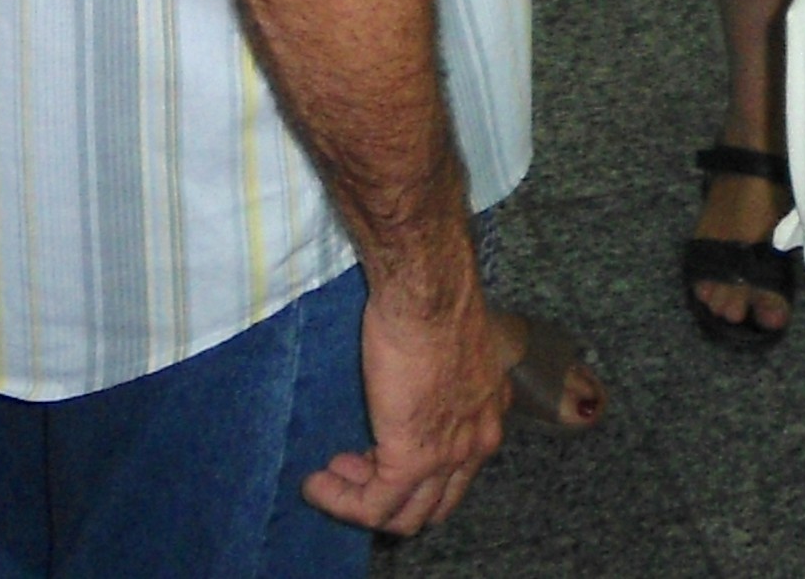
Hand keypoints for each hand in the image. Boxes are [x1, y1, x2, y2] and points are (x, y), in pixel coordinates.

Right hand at [306, 272, 510, 534]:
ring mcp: (448, 455)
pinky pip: (374, 505)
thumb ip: (439, 367)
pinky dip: (341, 502)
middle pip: (436, 502)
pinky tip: (315, 484)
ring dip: (361, 502)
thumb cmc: (433, 296)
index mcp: (490, 408)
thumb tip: (411, 371)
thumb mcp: (449, 339)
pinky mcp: (413, 459)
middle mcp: (480, 440)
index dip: (416, 470)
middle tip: (351, 465)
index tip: (374, 449)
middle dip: (391, 493)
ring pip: (406, 514)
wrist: (428, 290)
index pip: (459, 467)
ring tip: (329, 476)